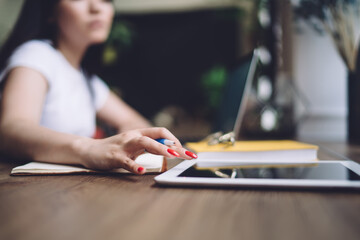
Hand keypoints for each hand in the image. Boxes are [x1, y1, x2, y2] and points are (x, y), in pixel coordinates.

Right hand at [78, 127, 194, 174]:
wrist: (89, 150)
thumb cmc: (114, 149)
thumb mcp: (134, 146)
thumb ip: (149, 147)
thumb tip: (170, 150)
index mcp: (139, 133)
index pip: (161, 132)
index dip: (174, 139)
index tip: (184, 151)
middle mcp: (133, 136)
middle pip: (156, 136)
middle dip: (174, 145)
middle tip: (188, 154)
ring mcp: (123, 146)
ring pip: (144, 143)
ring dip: (160, 148)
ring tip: (172, 155)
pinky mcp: (114, 156)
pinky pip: (125, 161)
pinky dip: (134, 166)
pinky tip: (141, 170)